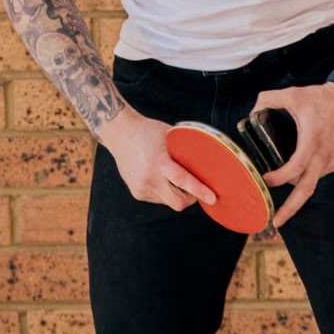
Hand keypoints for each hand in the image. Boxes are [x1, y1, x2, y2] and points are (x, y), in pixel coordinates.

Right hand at [96, 107, 217, 212]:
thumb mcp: (169, 136)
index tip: (213, 198)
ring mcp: (141, 187)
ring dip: (176, 194)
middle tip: (197, 190)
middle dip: (191, 199)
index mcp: (158, 162)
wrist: (119, 133)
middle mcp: (149, 178)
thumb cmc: (148, 131)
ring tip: (172, 176)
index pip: (183, 180)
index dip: (199, 191)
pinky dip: (165, 192)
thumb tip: (206, 163)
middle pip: (177, 202)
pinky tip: (160, 177)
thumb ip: (184, 150)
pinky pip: (158, 199)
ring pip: (168, 202)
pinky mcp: (137, 192)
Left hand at [252, 82, 333, 226]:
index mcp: (313, 141)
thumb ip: (268, 99)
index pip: (295, 167)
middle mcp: (324, 156)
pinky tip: (295, 173)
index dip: (280, 177)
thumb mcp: (293, 94)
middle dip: (290, 209)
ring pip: (309, 181)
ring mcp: (332, 161)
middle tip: (275, 222)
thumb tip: (251, 111)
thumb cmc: (321, 97)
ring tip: (278, 191)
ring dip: (294, 187)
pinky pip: (317, 175)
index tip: (265, 179)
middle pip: (306, 190)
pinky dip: (304, 176)